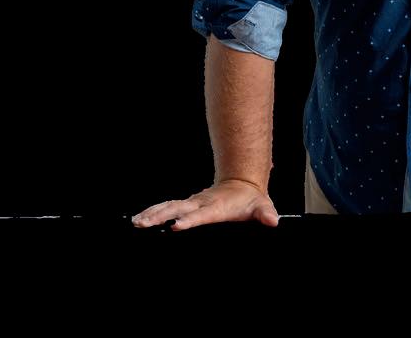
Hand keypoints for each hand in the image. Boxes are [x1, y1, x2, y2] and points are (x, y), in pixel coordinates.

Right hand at [131, 179, 280, 230]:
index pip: (201, 214)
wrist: (242, 184)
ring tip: (136, 222)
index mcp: (217, 207)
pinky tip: (139, 219)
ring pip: (169, 206)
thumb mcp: (261, 206)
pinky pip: (167, 206)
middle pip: (178, 208)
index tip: (176, 226)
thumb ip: (266, 214)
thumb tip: (273, 220)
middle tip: (144, 224)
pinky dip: (153, 211)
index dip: (189, 220)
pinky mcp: (187, 204)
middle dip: (161, 216)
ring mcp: (193, 202)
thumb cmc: (251, 201)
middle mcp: (201, 203)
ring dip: (152, 213)